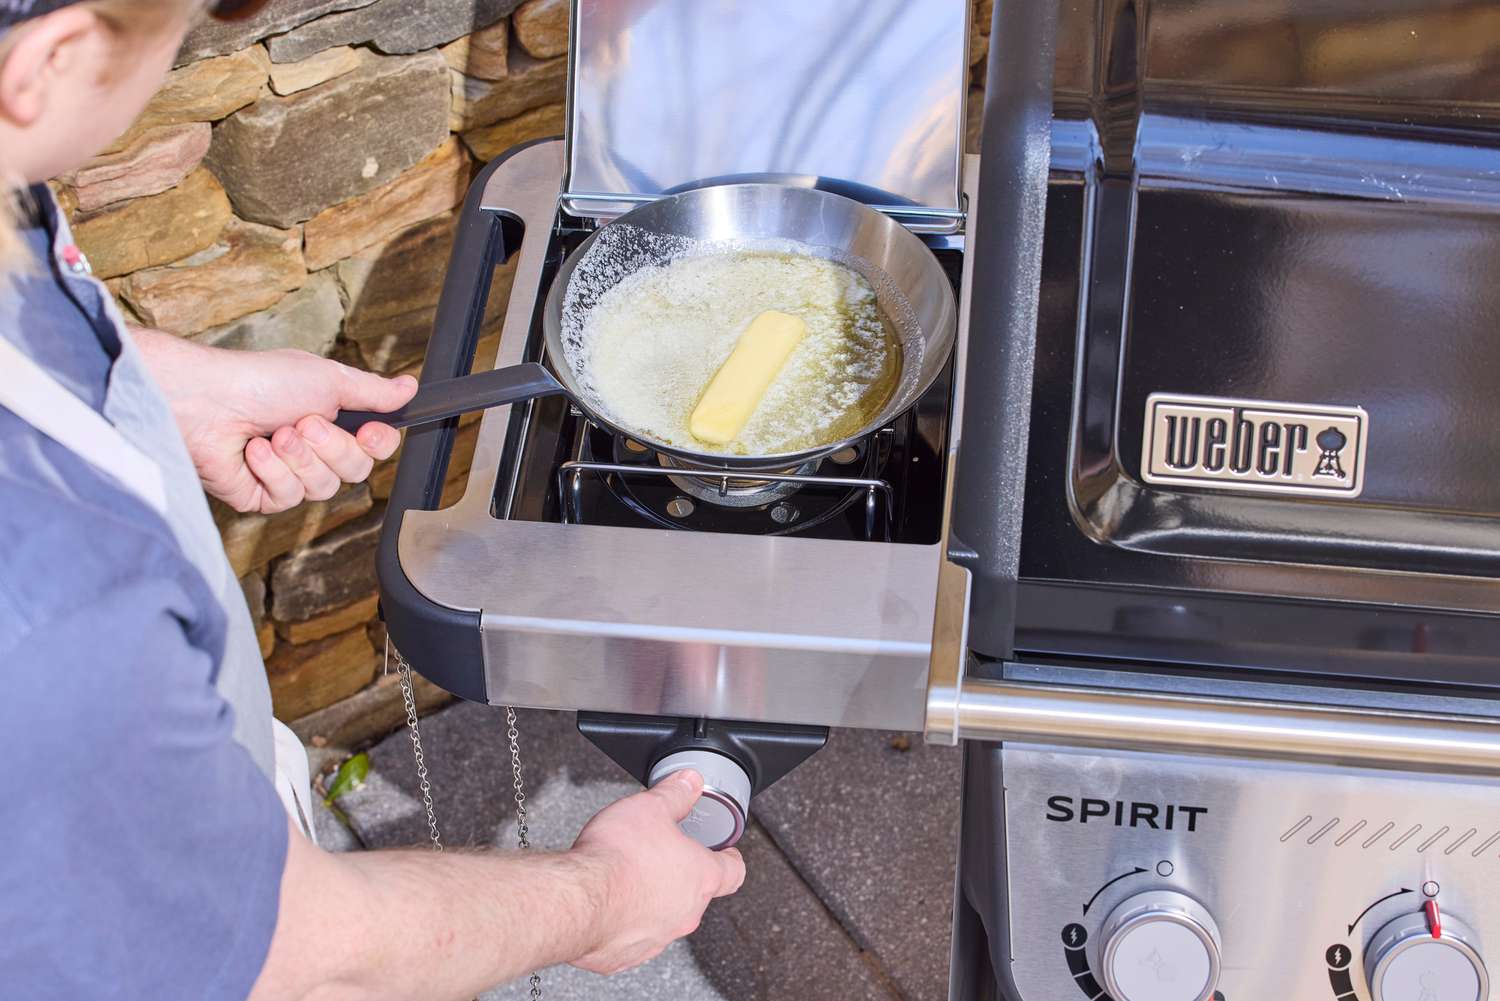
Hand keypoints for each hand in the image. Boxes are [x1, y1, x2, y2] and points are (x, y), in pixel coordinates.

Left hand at [133, 331, 417, 513]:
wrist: (205, 401)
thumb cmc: (258, 381)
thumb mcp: (328, 379)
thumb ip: (373, 391)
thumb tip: (409, 387)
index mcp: (334, 419)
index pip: (377, 447)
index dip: (378, 443)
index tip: (369, 430)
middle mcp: (315, 450)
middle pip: (356, 471)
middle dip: (331, 447)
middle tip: (302, 422)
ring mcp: (290, 475)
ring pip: (325, 488)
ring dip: (300, 457)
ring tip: (273, 433)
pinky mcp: (264, 496)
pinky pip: (290, 497)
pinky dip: (273, 470)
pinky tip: (253, 451)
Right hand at [569, 770, 745, 974]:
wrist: (579, 900)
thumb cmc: (617, 857)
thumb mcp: (651, 807)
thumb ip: (675, 793)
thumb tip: (690, 782)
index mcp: (701, 877)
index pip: (734, 872)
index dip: (730, 858)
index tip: (724, 852)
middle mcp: (686, 913)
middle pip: (697, 894)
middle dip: (681, 875)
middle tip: (660, 856)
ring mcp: (658, 938)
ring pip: (665, 917)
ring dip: (653, 900)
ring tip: (629, 878)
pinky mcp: (627, 955)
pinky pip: (633, 937)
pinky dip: (625, 921)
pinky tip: (609, 903)